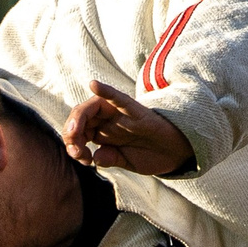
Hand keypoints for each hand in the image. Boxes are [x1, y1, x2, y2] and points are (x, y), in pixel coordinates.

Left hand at [64, 80, 194, 175]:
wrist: (175, 154)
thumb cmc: (150, 155)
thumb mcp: (126, 161)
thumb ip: (110, 158)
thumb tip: (95, 157)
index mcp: (103, 132)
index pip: (78, 131)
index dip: (73, 144)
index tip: (82, 159)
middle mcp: (109, 120)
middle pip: (81, 117)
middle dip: (71, 132)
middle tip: (75, 149)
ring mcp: (121, 114)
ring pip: (93, 107)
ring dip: (79, 117)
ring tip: (74, 130)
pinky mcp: (136, 112)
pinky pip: (119, 99)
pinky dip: (106, 91)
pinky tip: (94, 84)